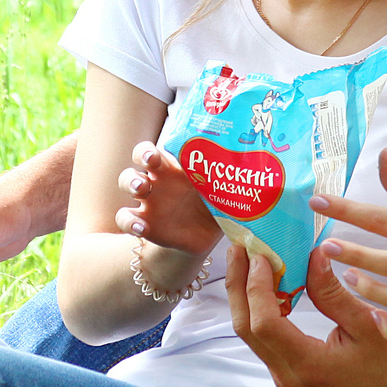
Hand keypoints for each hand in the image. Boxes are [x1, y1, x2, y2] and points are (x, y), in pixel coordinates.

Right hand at [114, 141, 224, 256]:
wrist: (201, 238)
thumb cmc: (211, 208)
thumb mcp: (222, 196)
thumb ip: (232, 185)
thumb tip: (260, 177)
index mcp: (176, 168)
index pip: (158, 148)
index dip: (153, 147)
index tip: (157, 153)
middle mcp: (159, 179)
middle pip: (139, 158)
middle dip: (142, 155)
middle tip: (150, 161)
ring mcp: (148, 201)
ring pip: (127, 182)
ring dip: (131, 181)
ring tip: (141, 189)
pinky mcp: (144, 223)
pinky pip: (126, 219)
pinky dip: (130, 222)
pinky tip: (141, 228)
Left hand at [227, 246, 386, 386]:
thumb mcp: (368, 325)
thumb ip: (334, 292)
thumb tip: (314, 254)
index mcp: (308, 365)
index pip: (265, 323)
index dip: (256, 286)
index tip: (260, 255)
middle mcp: (288, 375)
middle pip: (246, 328)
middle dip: (239, 285)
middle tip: (239, 248)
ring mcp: (285, 377)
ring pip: (250, 334)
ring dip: (245, 296)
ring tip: (248, 261)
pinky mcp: (288, 374)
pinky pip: (263, 340)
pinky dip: (259, 310)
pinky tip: (268, 286)